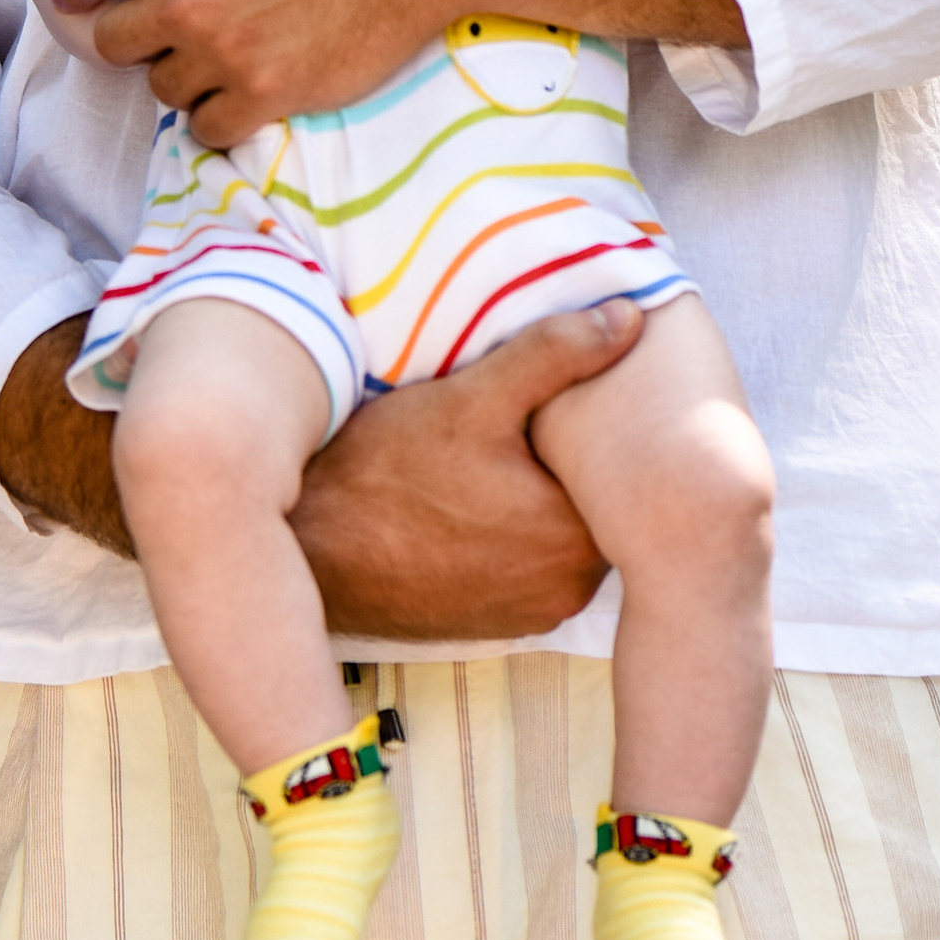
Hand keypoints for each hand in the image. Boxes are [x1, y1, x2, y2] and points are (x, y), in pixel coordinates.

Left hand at [44, 0, 472, 143]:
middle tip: (166, 11)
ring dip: (178, 66)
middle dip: (131, 22)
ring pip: (161, 86)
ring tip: (215, 42)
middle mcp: (184, 5)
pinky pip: (209, 127)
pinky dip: (216, 111)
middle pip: (110, 40)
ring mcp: (227, 56)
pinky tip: (239, 83)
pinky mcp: (273, 93)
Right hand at [286, 303, 631, 636]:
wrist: (309, 553)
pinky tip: (471, 504)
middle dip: (567, 465)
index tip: (559, 404)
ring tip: (493, 462)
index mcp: (577, 535)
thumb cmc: (383, 476)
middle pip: (591, 505)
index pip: (622, 472)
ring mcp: (531, 612)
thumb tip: (630, 317)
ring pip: (560, 536)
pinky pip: (528, 567)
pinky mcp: (497, 622)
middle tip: (521, 426)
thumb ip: (555, 354)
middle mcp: (567, 588)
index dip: (596, 429)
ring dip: (539, 502)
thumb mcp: (470, 398)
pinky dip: (511, 536)